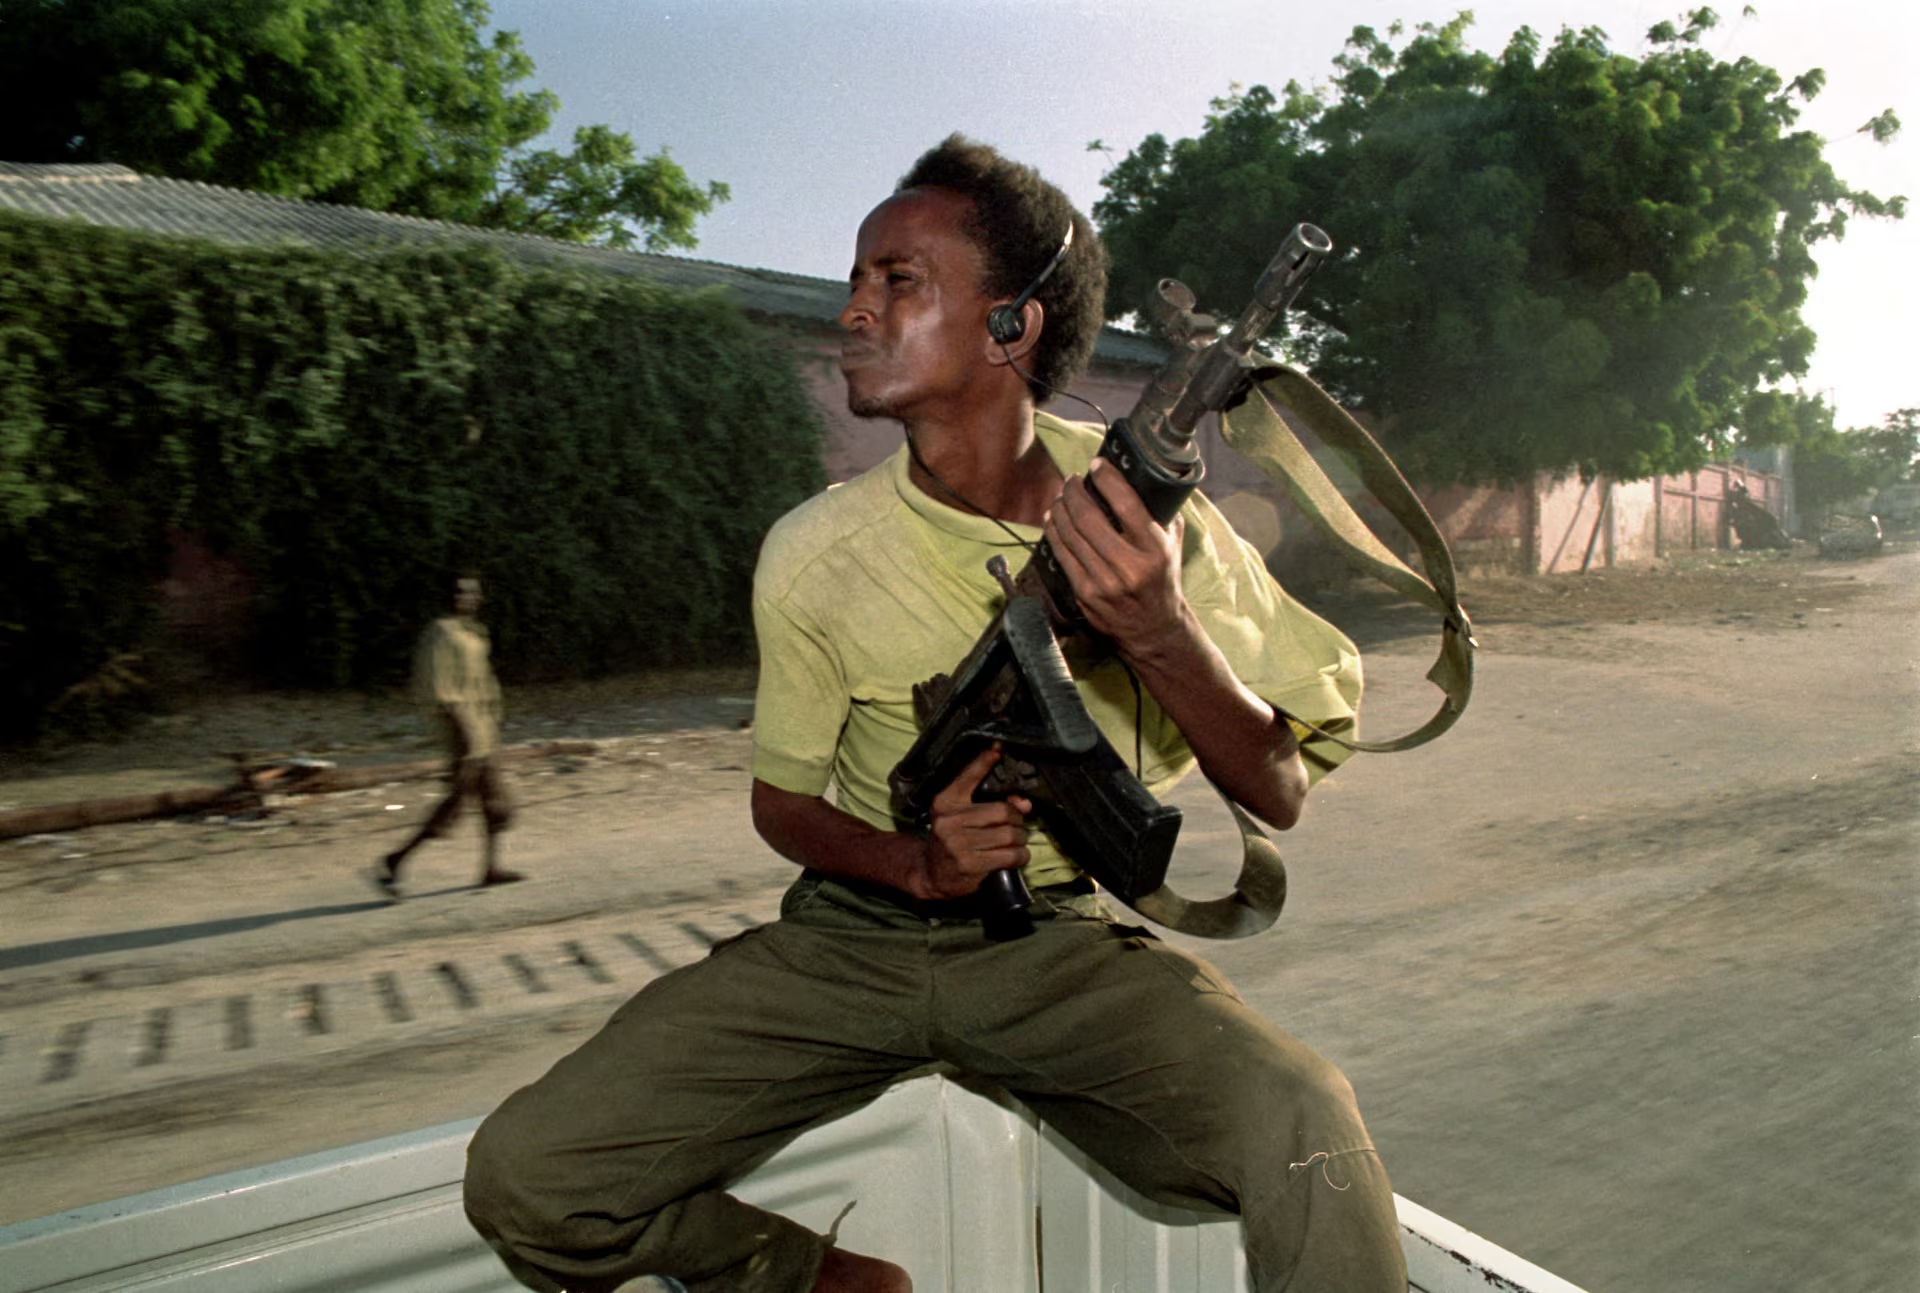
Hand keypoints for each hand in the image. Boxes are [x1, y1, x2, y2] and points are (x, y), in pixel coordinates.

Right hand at [917, 746, 1031, 899]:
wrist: (930, 873)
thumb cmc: (952, 840)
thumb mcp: (962, 817)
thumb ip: (992, 805)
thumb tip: (1024, 803)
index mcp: (946, 803)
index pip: (968, 777)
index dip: (984, 762)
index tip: (997, 748)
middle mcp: (949, 820)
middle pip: (1002, 812)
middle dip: (1016, 820)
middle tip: (1014, 827)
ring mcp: (958, 843)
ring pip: (1009, 834)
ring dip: (1019, 840)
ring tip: (1014, 843)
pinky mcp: (969, 864)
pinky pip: (1010, 855)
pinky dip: (1020, 856)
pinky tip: (1016, 856)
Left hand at [1043, 457, 1187, 648]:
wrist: (1154, 629)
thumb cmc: (1163, 580)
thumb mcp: (1172, 546)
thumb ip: (1161, 515)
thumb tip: (1146, 479)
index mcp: (1155, 549)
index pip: (1126, 504)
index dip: (1106, 479)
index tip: (1096, 465)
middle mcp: (1129, 567)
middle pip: (1089, 517)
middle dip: (1075, 492)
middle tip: (1072, 479)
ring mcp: (1104, 582)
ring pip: (1071, 534)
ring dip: (1060, 508)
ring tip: (1060, 495)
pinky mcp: (1085, 594)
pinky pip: (1062, 555)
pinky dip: (1053, 532)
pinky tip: (1052, 519)